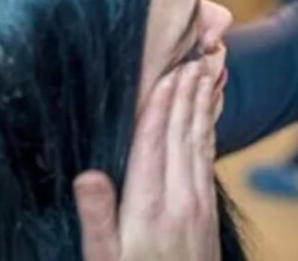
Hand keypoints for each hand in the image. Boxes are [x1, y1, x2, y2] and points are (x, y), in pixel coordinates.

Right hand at [75, 61, 220, 260]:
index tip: (168, 71)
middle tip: (195, 57)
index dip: (160, 104)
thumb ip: (97, 218)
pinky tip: (208, 116)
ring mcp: (198, 205)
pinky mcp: (207, 212)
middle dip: (188, 94)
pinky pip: (208, 161)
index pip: (154, 142)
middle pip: (183, 134)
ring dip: (203, 106)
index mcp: (148, 206)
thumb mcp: (104, 259)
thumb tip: (88, 174)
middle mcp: (179, 199)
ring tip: (208, 73)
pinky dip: (209, 131)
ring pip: (200, 143)